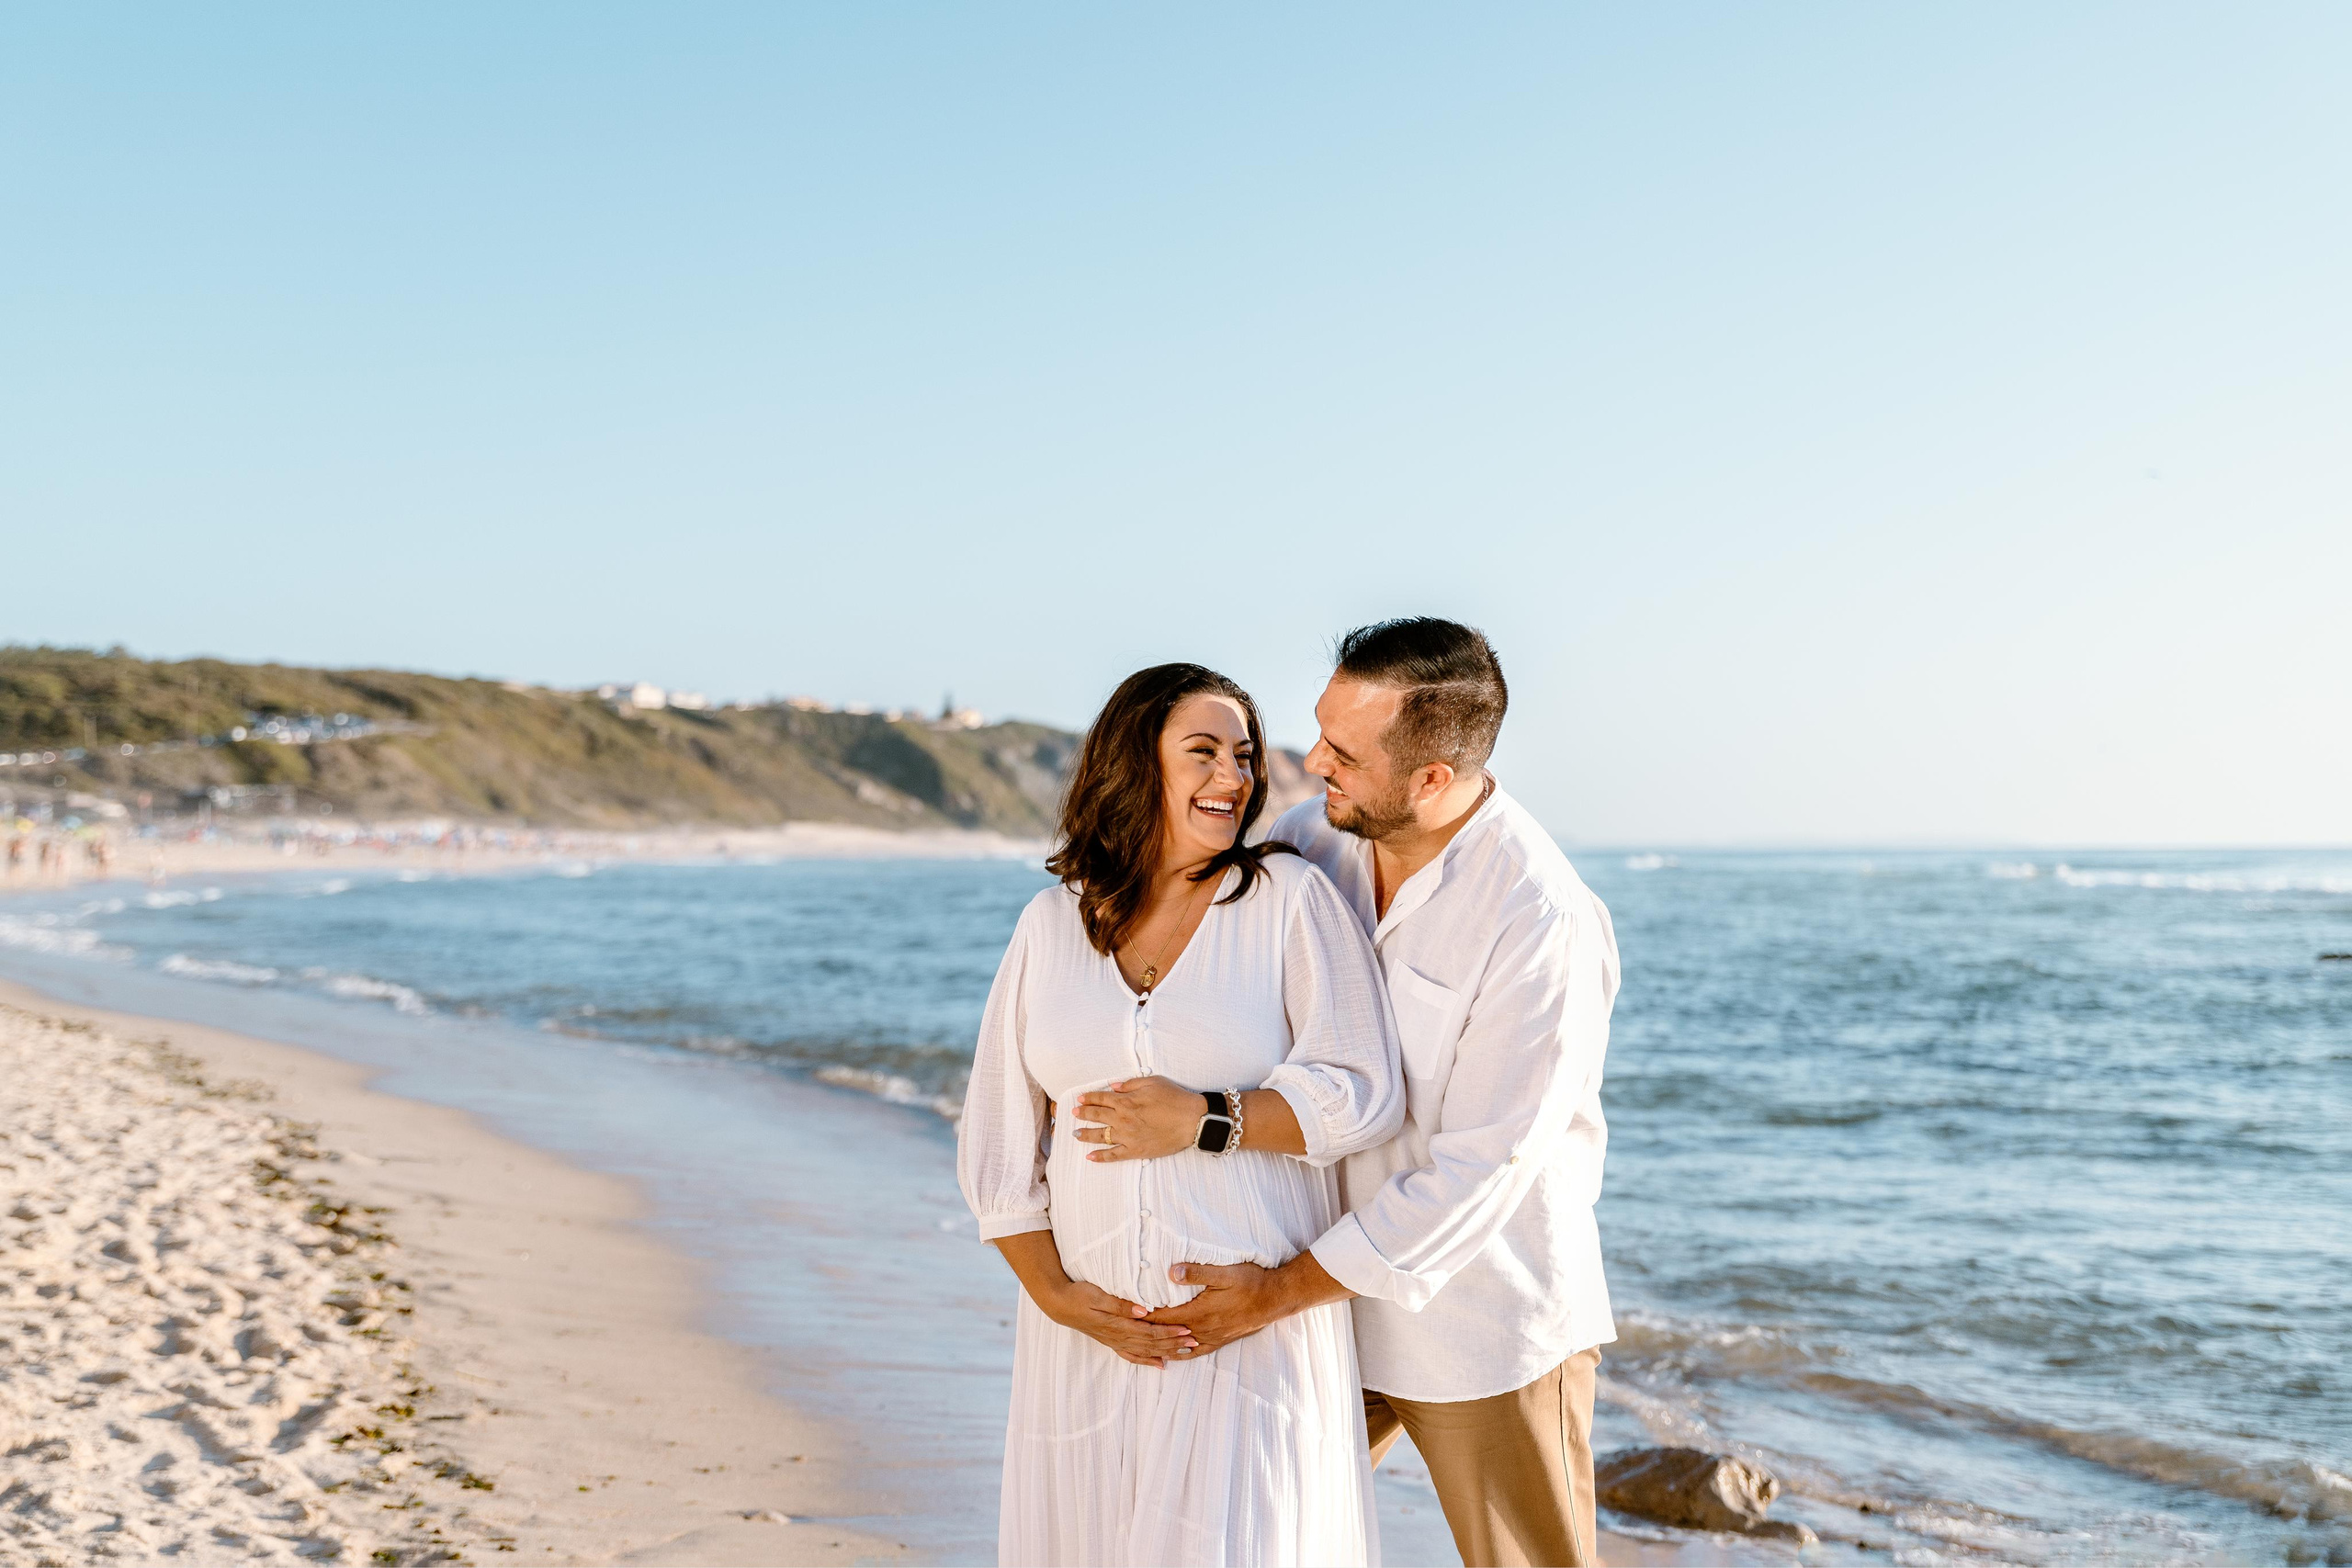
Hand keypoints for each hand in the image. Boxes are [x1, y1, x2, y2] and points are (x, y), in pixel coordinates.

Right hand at [1046, 1279, 1199, 1367]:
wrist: (1059, 1305)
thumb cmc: (1079, 1296)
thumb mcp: (1098, 1295)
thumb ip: (1120, 1304)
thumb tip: (1143, 1310)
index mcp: (1117, 1325)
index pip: (1150, 1332)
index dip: (1169, 1333)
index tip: (1188, 1330)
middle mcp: (1118, 1337)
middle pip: (1152, 1344)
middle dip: (1174, 1344)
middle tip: (1194, 1342)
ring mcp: (1115, 1342)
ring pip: (1145, 1352)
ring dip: (1166, 1353)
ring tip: (1186, 1353)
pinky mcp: (1111, 1342)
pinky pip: (1133, 1356)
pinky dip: (1148, 1361)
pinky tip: (1161, 1364)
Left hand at [1071, 1076, 1208, 1162]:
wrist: (1191, 1120)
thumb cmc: (1174, 1098)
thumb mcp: (1153, 1082)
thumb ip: (1130, 1084)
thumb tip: (1113, 1086)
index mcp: (1126, 1101)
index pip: (1101, 1098)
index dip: (1089, 1098)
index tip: (1080, 1099)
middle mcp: (1122, 1119)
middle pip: (1096, 1116)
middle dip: (1083, 1114)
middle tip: (1073, 1114)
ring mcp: (1127, 1136)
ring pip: (1100, 1136)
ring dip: (1085, 1135)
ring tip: (1075, 1135)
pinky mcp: (1135, 1151)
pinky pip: (1113, 1155)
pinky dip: (1100, 1157)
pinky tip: (1090, 1157)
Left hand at [1143, 1253, 1352, 1354]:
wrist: (1275, 1300)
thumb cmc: (1251, 1282)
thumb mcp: (1225, 1272)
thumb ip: (1197, 1273)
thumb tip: (1171, 1272)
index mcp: (1199, 1313)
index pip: (1163, 1317)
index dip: (1142, 1316)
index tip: (1124, 1313)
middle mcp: (1202, 1330)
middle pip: (1166, 1334)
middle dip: (1145, 1332)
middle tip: (1124, 1331)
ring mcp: (1211, 1338)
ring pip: (1178, 1347)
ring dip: (1159, 1346)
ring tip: (1141, 1346)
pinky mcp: (1219, 1340)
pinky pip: (1195, 1352)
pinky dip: (1179, 1354)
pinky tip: (1172, 1355)